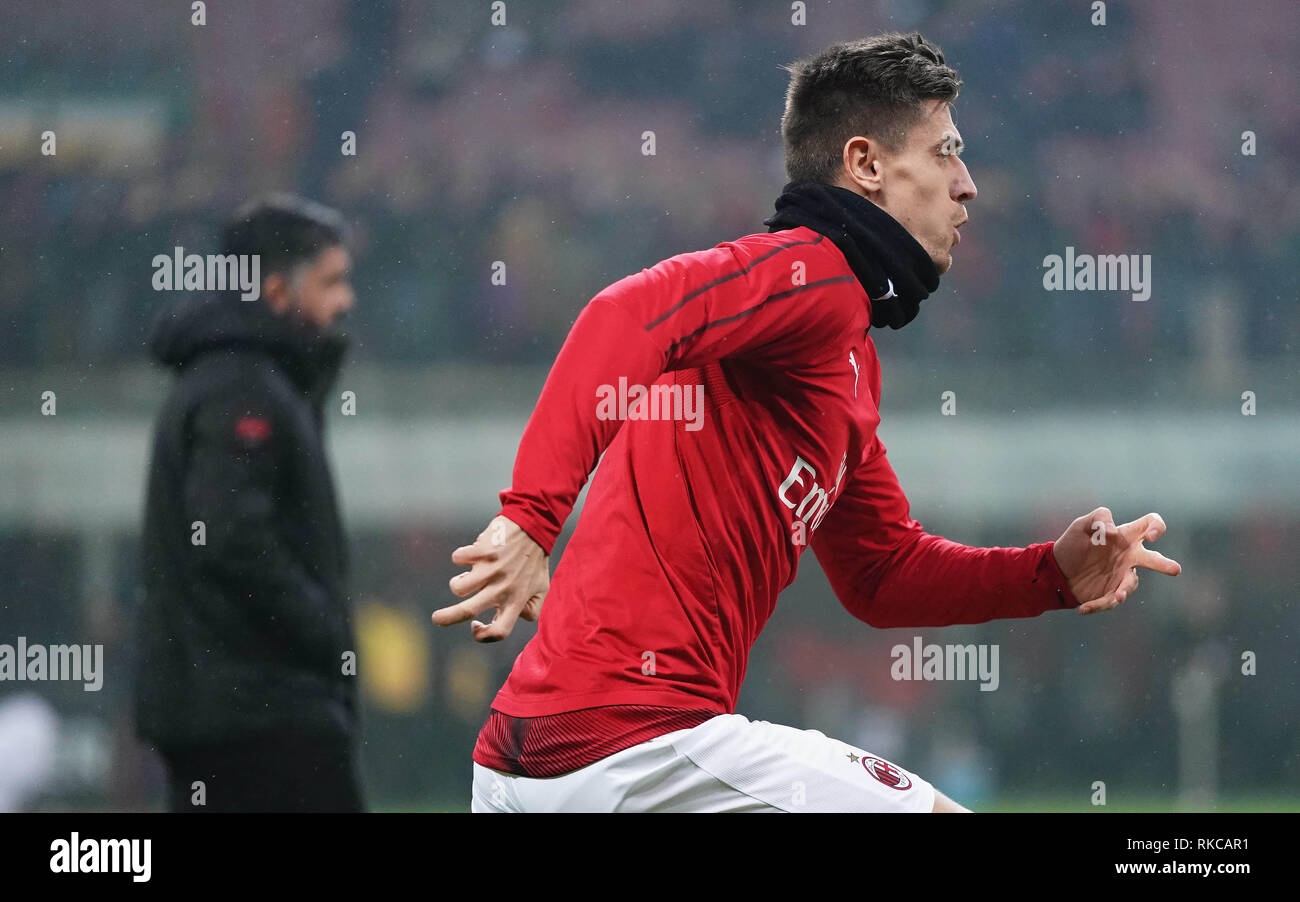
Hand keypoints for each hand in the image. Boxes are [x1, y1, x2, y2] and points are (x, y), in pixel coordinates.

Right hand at [432, 515, 548, 641]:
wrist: (533, 525)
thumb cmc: (535, 560)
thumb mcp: (541, 588)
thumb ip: (532, 609)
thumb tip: (514, 619)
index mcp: (517, 600)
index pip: (500, 631)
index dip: (484, 636)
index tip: (474, 626)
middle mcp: (502, 588)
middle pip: (467, 611)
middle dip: (446, 618)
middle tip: (436, 619)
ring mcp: (491, 569)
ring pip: (458, 587)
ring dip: (458, 583)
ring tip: (469, 575)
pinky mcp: (482, 550)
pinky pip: (458, 558)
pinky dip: (461, 556)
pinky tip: (475, 552)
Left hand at [1052, 507, 1181, 614]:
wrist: (1057, 569)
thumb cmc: (1073, 544)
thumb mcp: (1081, 525)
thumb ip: (1098, 518)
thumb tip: (1114, 531)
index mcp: (1126, 536)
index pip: (1150, 525)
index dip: (1157, 527)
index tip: (1151, 536)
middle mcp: (1129, 556)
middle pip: (1153, 559)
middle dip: (1164, 564)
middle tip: (1175, 569)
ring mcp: (1122, 575)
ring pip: (1131, 583)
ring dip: (1125, 590)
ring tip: (1118, 597)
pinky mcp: (1111, 592)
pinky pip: (1110, 601)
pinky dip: (1097, 605)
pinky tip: (1083, 609)